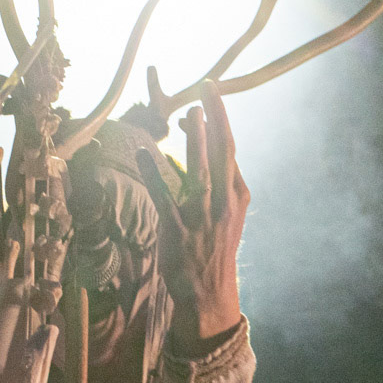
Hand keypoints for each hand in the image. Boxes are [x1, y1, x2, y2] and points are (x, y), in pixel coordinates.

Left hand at [138, 80, 247, 347]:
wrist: (209, 295)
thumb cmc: (214, 250)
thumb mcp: (229, 216)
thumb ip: (224, 184)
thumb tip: (211, 150)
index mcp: (237, 197)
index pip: (230, 150)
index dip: (219, 121)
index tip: (209, 97)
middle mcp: (224, 204)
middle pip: (222, 153)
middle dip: (216, 118)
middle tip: (207, 87)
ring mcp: (202, 218)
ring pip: (200, 172)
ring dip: (194, 140)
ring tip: (187, 113)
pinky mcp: (178, 232)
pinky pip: (165, 198)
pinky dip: (155, 174)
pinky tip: (144, 153)